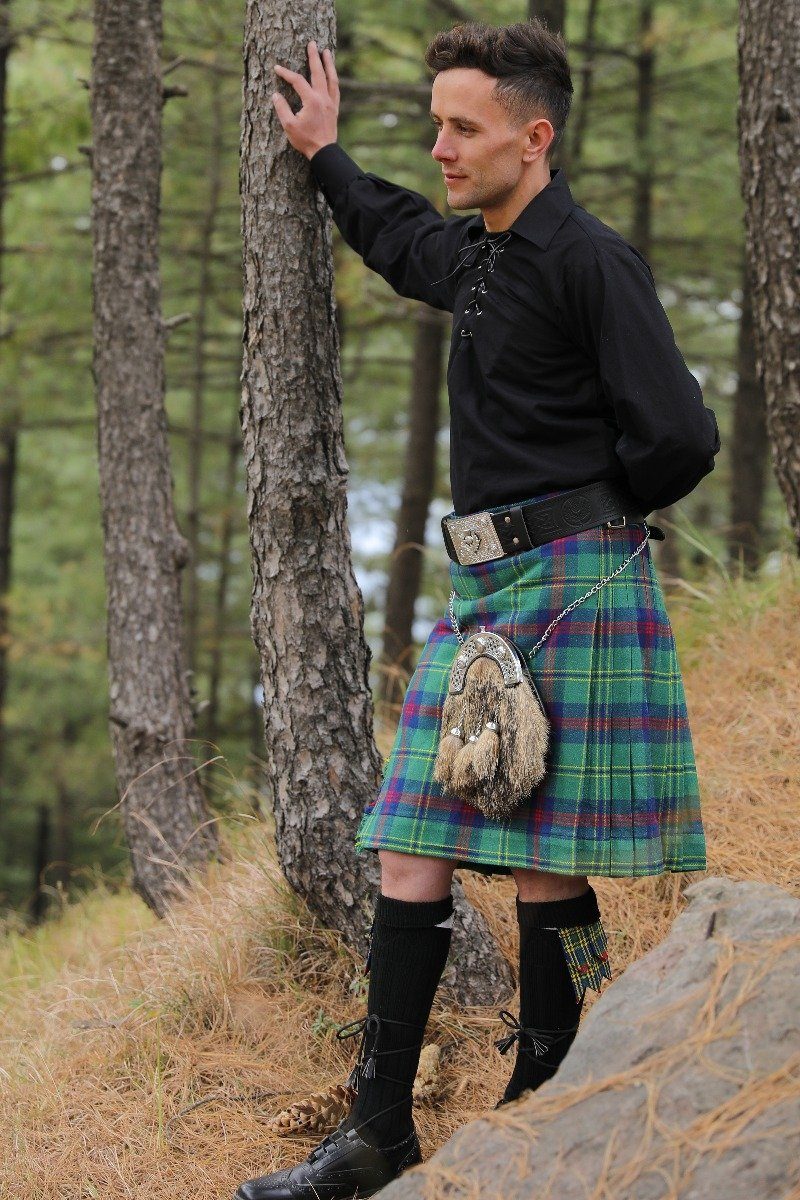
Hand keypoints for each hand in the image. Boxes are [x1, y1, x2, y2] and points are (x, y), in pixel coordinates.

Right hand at [272, 40, 338, 159]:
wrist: (324, 152)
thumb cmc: (306, 141)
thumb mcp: (289, 126)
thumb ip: (282, 108)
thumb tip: (275, 95)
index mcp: (311, 101)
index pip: (298, 81)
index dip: (286, 73)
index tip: (277, 68)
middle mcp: (323, 98)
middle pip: (318, 72)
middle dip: (314, 57)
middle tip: (312, 44)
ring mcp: (331, 103)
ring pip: (331, 78)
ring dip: (329, 64)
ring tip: (327, 51)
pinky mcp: (335, 109)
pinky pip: (335, 89)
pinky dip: (333, 79)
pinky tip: (332, 74)